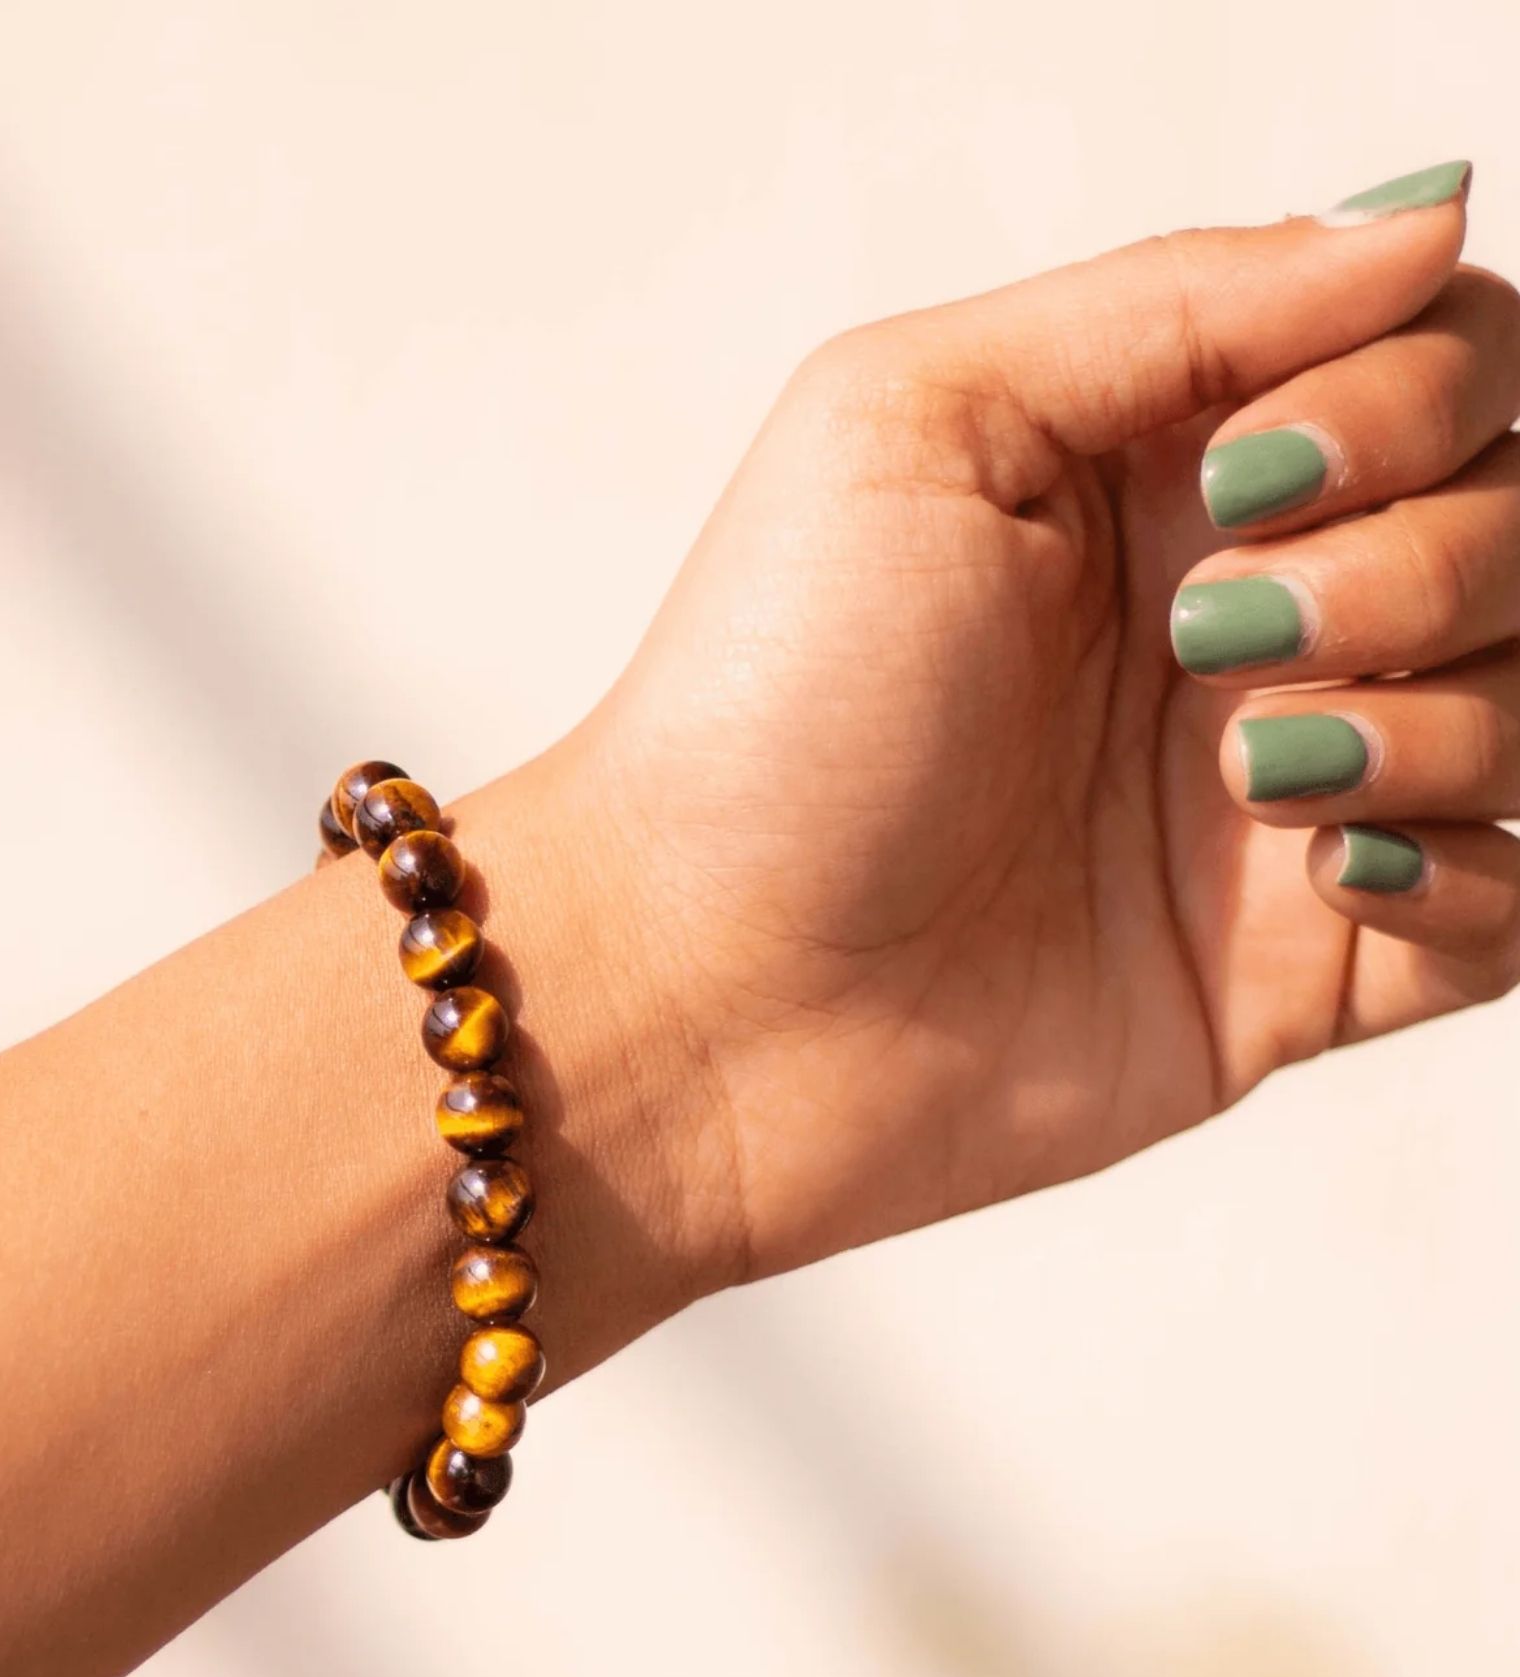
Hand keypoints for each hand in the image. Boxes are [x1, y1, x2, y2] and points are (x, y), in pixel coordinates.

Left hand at [550, 161, 1519, 1282]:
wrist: (705, 991)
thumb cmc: (766, 708)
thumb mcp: (919, 419)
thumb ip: (1176, 302)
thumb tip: (1418, 219)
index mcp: (1161, 471)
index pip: (1439, 363)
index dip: (1412, 398)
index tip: (1253, 478)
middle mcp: (1244, 618)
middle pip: (1517, 520)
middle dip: (1432, 555)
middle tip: (1226, 627)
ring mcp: (1283, 796)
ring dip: (1446, 717)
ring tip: (1249, 776)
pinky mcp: (1300, 967)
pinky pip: (1515, 905)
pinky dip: (1472, 878)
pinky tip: (1325, 874)